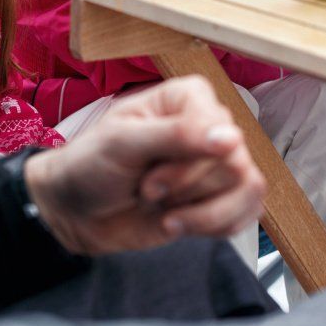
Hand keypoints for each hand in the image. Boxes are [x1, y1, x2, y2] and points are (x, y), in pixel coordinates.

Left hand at [22, 76, 263, 255]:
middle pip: (234, 164)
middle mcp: (209, 127)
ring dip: (200, 212)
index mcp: (189, 98)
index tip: (149, 175)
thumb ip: (177, 136)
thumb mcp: (123, 143)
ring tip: (163, 211)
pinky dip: (214, 227)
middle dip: (185, 189)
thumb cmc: (91, 165)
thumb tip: (232, 138)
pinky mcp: (219, 199)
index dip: (187, 163)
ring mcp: (216, 165)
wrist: (76, 211)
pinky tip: (178, 223)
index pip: (221, 131)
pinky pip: (248, 214)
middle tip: (147, 190)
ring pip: (248, 190)